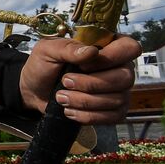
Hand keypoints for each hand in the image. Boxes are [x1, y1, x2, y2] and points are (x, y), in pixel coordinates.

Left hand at [19, 36, 140, 123]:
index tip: (83, 65)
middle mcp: (120, 67)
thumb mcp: (47, 50)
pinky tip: (69, 110)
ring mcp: (120, 90)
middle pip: (125, 78)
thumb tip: (92, 52)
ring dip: (84, 101)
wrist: (35, 90)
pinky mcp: (114, 110)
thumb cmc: (44, 65)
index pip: (129, 48)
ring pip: (117, 99)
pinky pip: (113, 117)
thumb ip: (67, 48)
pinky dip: (87, 116)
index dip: (109, 58)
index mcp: (108, 46)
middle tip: (65, 82)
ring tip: (60, 97)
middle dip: (91, 84)